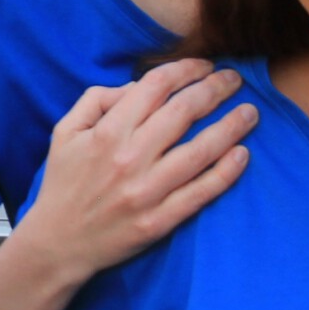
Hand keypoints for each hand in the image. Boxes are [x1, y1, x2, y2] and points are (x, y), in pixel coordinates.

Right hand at [10, 59, 254, 284]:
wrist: (57, 244)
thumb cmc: (63, 184)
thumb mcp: (64, 132)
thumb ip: (96, 100)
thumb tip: (135, 87)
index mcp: (106, 132)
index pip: (155, 86)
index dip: (185, 69)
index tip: (204, 66)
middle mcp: (129, 158)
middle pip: (185, 111)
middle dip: (216, 88)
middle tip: (235, 80)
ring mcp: (146, 191)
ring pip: (200, 150)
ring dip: (231, 126)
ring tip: (251, 113)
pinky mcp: (159, 221)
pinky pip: (200, 192)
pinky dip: (225, 172)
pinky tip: (242, 154)